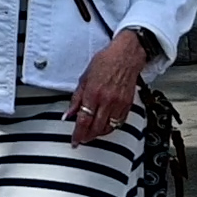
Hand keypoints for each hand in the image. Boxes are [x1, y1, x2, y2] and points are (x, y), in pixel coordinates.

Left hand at [68, 30, 147, 146]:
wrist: (126, 56)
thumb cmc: (105, 62)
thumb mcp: (84, 78)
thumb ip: (76, 98)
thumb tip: (69, 114)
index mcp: (93, 93)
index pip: (83, 120)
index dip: (78, 134)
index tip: (75, 141)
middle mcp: (106, 100)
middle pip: (96, 127)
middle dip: (87, 136)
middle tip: (82, 139)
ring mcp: (118, 104)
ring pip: (108, 128)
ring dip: (98, 133)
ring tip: (92, 133)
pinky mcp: (127, 104)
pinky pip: (119, 122)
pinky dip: (111, 127)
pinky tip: (105, 126)